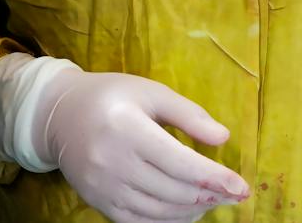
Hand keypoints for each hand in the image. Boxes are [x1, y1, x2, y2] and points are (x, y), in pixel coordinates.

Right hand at [36, 69, 249, 222]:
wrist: (60, 116)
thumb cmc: (113, 97)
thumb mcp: (151, 92)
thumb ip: (188, 114)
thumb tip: (223, 138)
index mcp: (126, 127)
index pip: (178, 162)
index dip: (213, 177)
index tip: (241, 186)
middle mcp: (112, 161)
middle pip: (172, 189)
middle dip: (210, 196)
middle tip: (236, 194)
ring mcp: (103, 187)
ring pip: (158, 210)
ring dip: (193, 210)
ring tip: (217, 201)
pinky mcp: (99, 203)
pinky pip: (140, 222)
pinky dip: (169, 221)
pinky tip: (189, 211)